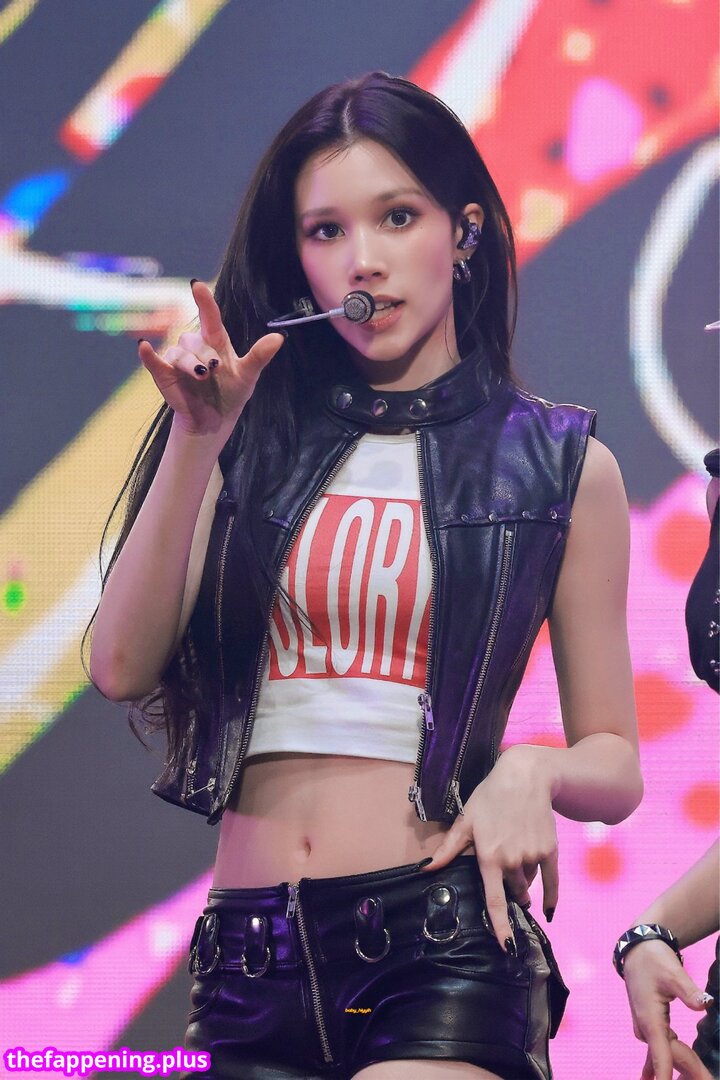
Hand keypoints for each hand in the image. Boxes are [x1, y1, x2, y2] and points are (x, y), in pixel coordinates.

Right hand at [138, 280, 284, 437]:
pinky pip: (153, 360)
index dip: (203, 300)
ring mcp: (177, 358)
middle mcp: (195, 345)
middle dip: (204, 355)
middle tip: (213, 370)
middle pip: (194, 340)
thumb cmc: (232, 393)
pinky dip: (147, 355)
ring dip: (189, 363)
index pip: (209, 316)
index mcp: (215, 340)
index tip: (197, 285)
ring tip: (201, 376)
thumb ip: (259, 356)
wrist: (214, 420)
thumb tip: (279, 337)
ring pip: (179, 352)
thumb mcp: (248, 375)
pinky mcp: (163, 373)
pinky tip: (144, 347)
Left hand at [421, 745, 558, 951]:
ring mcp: (533, 856)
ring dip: (522, 881)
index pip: (494, 900)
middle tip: (503, 874)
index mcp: (488, 857)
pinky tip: (548, 909)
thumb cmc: (490, 798)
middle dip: (509, 891)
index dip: (500, 926)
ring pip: (528, 882)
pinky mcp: (550, 850)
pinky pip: (552, 881)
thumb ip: (448, 849)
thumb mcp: (466, 820)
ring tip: (516, 858)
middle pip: (512, 891)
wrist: (525, 778)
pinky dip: (551, 895)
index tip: (506, 947)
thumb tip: (426, 869)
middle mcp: (512, 861)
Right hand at [623, 941, 713, 1079]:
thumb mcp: (673, 973)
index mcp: (649, 1018)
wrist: (638, 950)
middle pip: (662, 1058)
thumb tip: (706, 1003)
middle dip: (675, 1074)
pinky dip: (667, 1059)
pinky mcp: (648, 1023)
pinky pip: (659, 1047)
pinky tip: (678, 1070)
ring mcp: (645, 1026)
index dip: (663, 1076)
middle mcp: (644, 1026)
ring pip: (660, 1054)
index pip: (659, 1054)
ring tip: (695, 1076)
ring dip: (673, 1068)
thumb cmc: (653, 960)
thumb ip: (689, 991)